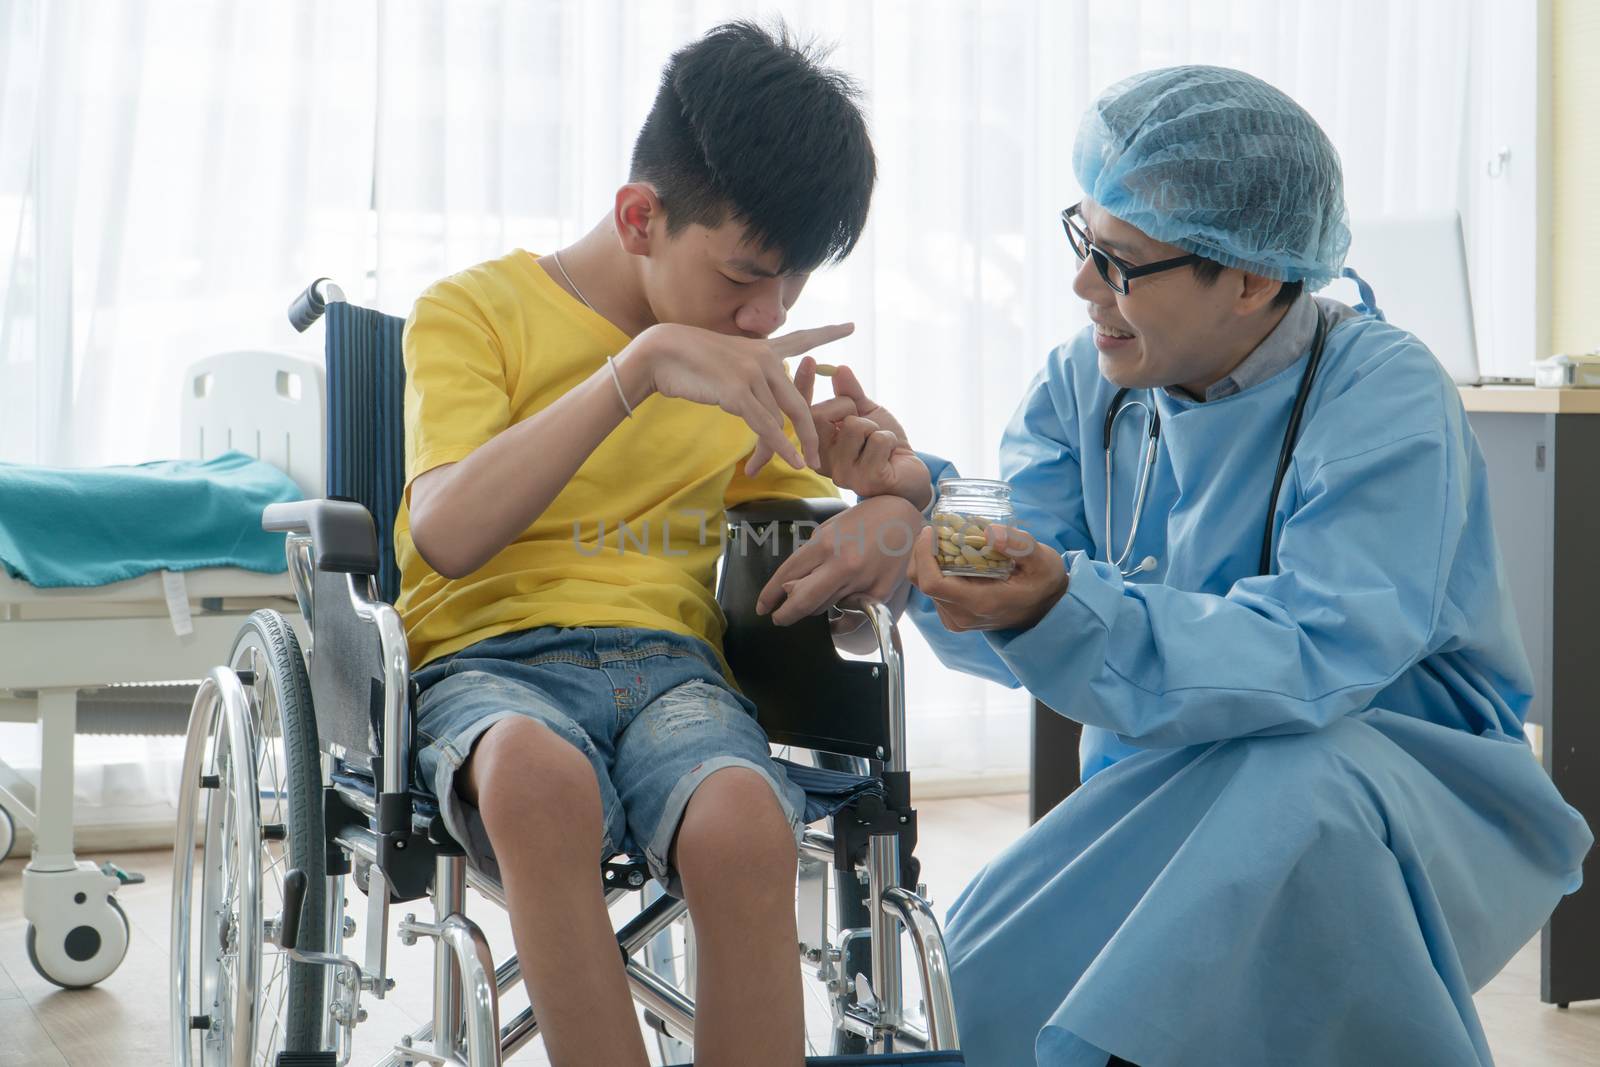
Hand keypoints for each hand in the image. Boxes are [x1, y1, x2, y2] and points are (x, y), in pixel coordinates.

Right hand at [627, 321, 853, 474]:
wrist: (662, 354)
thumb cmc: (689, 362)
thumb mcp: (728, 364)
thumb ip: (750, 377)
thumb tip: (761, 404)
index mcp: (763, 348)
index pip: (803, 339)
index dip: (828, 333)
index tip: (851, 326)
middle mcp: (764, 358)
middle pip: (798, 402)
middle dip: (812, 432)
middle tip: (820, 454)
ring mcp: (753, 373)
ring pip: (781, 419)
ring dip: (784, 446)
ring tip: (792, 465)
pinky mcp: (739, 392)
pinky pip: (767, 426)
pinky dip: (782, 446)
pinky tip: (794, 460)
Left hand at [755, 495, 925, 625]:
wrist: (904, 517)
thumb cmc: (863, 521)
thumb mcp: (829, 529)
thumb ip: (810, 558)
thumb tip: (790, 588)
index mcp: (825, 544)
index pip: (787, 575)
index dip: (770, 595)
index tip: (762, 607)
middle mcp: (842, 564)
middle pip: (802, 601)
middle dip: (785, 614)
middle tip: (779, 618)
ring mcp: (862, 581)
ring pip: (825, 608)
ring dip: (814, 608)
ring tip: (817, 598)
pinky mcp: (879, 595)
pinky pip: (850, 617)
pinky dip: (839, 622)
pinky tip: (834, 620)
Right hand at [815, 365, 931, 507]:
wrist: (910, 475)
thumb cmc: (885, 447)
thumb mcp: (868, 413)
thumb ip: (851, 394)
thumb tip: (839, 369)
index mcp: (818, 444)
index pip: (802, 413)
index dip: (802, 386)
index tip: (808, 360)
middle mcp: (822, 461)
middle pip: (820, 414)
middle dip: (848, 406)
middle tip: (865, 421)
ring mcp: (842, 474)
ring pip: (854, 426)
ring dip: (875, 428)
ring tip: (879, 443)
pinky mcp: (865, 481)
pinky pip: (878, 441)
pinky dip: (890, 440)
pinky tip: (890, 456)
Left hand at [908, 523, 1067, 632]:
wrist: (1047, 610)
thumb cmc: (1043, 582)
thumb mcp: (1042, 559)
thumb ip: (1019, 544)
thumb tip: (990, 532)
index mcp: (980, 602)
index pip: (932, 583)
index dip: (923, 554)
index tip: (931, 531)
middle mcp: (962, 616)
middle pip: (922, 582)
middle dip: (923, 552)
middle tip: (936, 530)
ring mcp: (956, 619)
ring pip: (924, 585)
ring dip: (928, 559)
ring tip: (943, 540)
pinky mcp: (953, 617)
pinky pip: (932, 590)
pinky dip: (934, 569)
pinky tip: (949, 556)